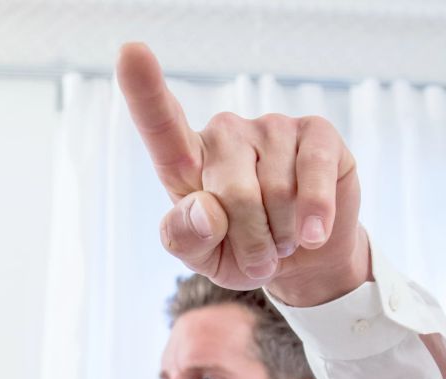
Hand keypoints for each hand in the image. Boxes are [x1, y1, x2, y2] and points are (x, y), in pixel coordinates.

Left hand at [116, 43, 370, 305]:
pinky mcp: (315, 132)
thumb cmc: (239, 252)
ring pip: (277, 193)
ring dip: (282, 235)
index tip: (129, 52)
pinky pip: (313, 177)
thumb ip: (186, 239)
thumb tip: (206, 208)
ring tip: (281, 236)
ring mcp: (270, 127)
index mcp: (186, 161)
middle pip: (233, 194)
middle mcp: (224, 134)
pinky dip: (315, 215)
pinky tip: (312, 232)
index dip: (145, 90)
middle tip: (258, 254)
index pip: (161, 126)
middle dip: (251, 241)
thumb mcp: (202, 258)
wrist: (300, 260)